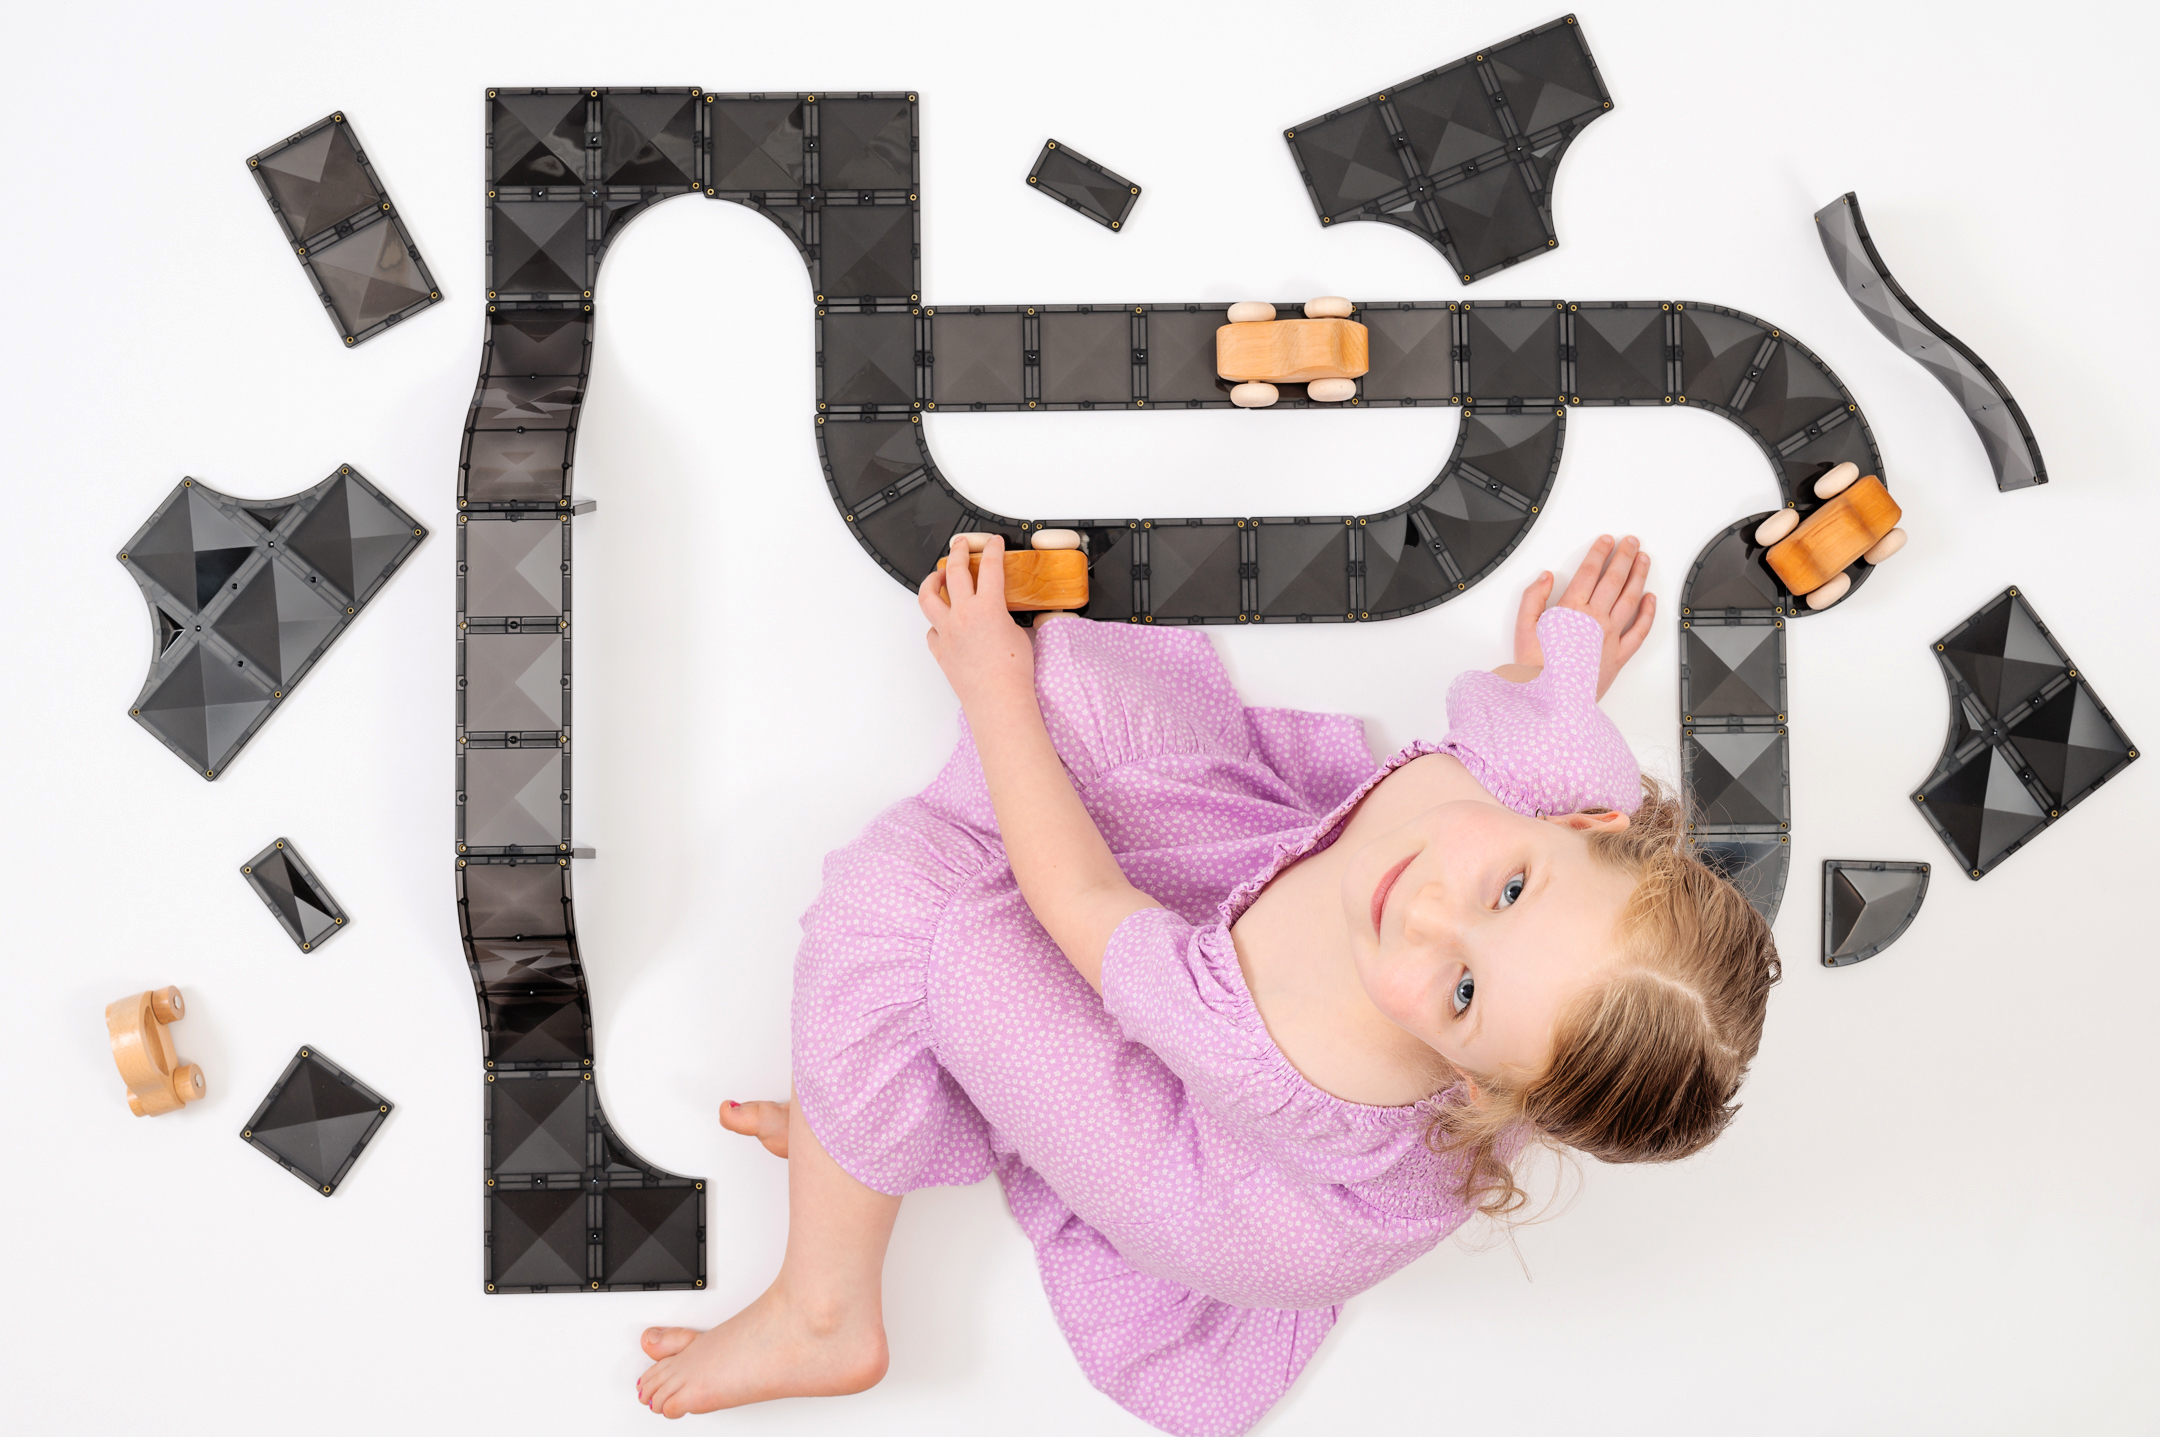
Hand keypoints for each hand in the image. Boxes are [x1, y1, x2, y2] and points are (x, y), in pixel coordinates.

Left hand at [918, 536, 1034, 711]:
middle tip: (961, 544)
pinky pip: (931, 630)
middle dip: (958, 551)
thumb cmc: (1012, 673)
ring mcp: (947, 631)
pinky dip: (936, 623)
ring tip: (936, 576)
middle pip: (954, 571)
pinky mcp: (940, 649)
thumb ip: (1006, 619)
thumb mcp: (1019, 634)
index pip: (990, 567)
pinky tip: (942, 622)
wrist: (998, 698)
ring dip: (931, 581)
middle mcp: (963, 614)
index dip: (993, 549)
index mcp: (987, 607)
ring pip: (928, 597)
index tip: (993, 542)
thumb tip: (1002, 617)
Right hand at [1511, 534, 1654, 699]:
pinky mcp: (1619, 656)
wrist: (1550, 701)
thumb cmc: (1536, 669)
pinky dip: (1647, 613)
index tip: (1606, 541)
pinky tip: (1651, 600)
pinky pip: (1639, 631)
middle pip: (1614, 580)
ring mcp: (1610, 637)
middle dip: (1624, 557)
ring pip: (1630, 599)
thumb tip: (1547, 577)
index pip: (1589, 573)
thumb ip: (1533, 598)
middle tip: (1631, 542)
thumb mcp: (1522, 628)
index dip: (1599, 553)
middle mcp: (1595, 620)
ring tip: (1643, 560)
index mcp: (1571, 611)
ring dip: (1639, 576)